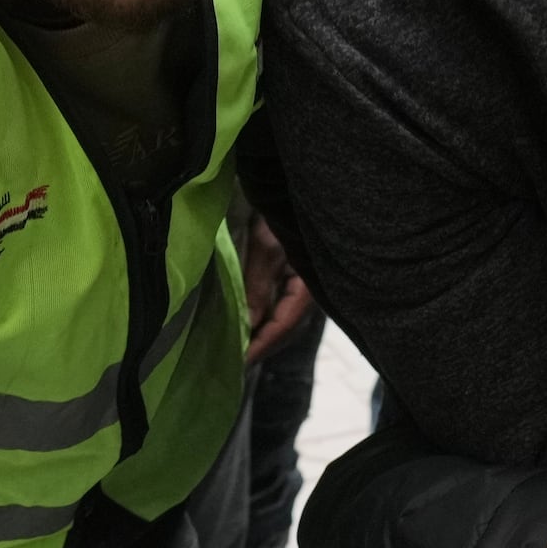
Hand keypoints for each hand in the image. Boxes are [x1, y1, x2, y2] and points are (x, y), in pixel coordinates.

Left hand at [242, 217, 315, 364]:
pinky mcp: (300, 276)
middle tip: (234, 362)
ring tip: (240, 347)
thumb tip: (246, 327)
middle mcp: (312, 289)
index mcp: (310, 285)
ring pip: (285, 318)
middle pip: (287, 327)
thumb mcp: (266, 247)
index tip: (238, 361)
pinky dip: (267, 317)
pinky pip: (284, 305)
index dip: (260, 345)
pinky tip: (252, 322)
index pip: (283, 325)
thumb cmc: (284, 209)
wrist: (296, 185)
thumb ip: (257, 288)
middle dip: (262, 344)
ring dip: (264, 333)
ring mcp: (307, 283)